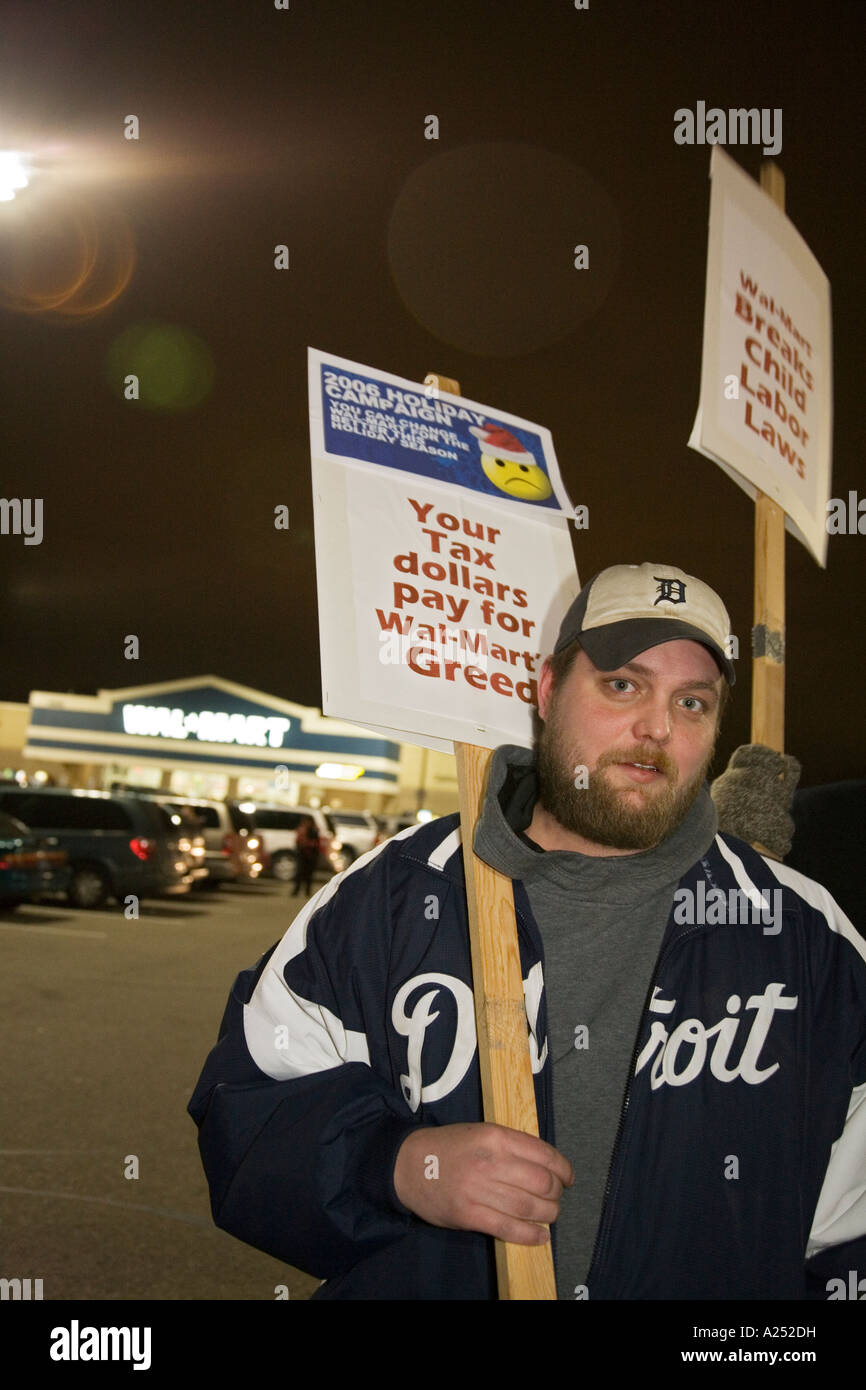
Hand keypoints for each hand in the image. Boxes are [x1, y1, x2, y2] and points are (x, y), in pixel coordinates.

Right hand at [393, 1122, 573, 1244]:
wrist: (408, 1165)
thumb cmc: (448, 1147)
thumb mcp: (481, 1132)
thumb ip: (511, 1145)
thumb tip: (546, 1164)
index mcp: (495, 1137)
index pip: (544, 1154)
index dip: (563, 1169)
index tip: (568, 1177)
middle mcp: (490, 1162)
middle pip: (542, 1183)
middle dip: (557, 1193)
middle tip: (556, 1197)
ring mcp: (479, 1190)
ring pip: (530, 1207)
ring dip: (548, 1214)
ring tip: (549, 1215)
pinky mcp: (469, 1215)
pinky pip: (509, 1229)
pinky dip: (531, 1235)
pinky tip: (541, 1236)